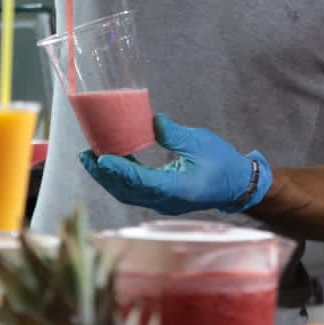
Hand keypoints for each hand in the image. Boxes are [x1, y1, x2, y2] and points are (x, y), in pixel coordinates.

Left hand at [80, 113, 271, 215]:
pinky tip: (113, 162)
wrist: (238, 186)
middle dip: (104, 176)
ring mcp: (164, 203)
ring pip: (128, 193)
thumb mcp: (201, 142)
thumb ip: (175, 134)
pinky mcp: (163, 199)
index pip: (141, 182)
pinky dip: (121, 178)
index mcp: (178, 189)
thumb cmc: (223, 163)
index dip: (119, 171)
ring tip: (91, 159)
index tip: (100, 159)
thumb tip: (153, 121)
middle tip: (85, 156)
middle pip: (127, 191)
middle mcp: (167, 201)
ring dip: (109, 178)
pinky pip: (136, 191)